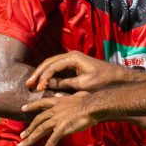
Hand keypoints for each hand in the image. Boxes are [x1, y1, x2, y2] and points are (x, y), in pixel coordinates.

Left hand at [19, 91, 97, 145]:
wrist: (93, 106)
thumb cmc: (89, 100)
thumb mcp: (76, 95)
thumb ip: (65, 96)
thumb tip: (59, 95)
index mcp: (57, 103)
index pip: (41, 103)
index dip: (31, 106)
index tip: (23, 108)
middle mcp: (54, 111)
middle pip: (38, 121)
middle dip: (29, 129)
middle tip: (22, 135)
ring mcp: (56, 121)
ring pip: (39, 131)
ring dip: (29, 139)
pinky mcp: (61, 130)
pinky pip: (50, 144)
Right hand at [25, 51, 140, 93]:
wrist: (116, 78)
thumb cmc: (102, 81)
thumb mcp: (83, 84)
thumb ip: (65, 83)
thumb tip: (48, 84)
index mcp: (72, 58)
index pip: (52, 66)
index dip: (44, 78)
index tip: (39, 89)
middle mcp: (70, 56)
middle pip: (49, 63)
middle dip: (38, 74)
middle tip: (28, 84)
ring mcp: (71, 60)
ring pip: (51, 65)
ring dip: (42, 75)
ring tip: (33, 84)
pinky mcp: (73, 66)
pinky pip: (57, 69)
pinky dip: (49, 76)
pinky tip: (44, 84)